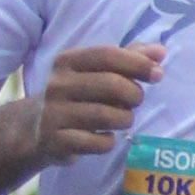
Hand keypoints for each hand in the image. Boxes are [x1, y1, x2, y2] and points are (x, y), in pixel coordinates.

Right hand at [30, 43, 163, 162]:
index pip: (107, 55)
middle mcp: (58, 85)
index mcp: (67, 61)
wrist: (35, 127)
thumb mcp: (96, 71)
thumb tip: (159, 51)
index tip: (157, 74)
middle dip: (134, 94)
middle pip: (111, 85)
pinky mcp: (57, 141)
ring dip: (125, 119)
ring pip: (107, 116)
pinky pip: (98, 143)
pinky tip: (105, 136)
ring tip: (123, 118)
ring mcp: (54, 114)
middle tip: (135, 101)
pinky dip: (109, 141)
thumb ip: (128, 58)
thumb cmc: (77, 94)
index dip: (138, 63)